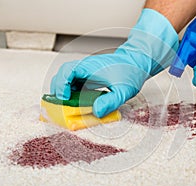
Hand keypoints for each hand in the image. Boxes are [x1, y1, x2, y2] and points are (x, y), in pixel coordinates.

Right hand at [51, 9, 177, 117]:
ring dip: (64, 92)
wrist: (137, 63)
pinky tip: (77, 104)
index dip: (61, 85)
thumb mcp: (123, 90)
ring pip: (67, 80)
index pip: (67, 71)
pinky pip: (74, 84)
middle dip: (58, 90)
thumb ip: (110, 101)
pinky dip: (72, 94)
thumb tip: (96, 112)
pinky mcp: (88, 78)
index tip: (63, 98)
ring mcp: (86, 72)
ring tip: (67, 107)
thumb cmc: (131, 72)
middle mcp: (85, 68)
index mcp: (89, 67)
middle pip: (62, 75)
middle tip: (61, 105)